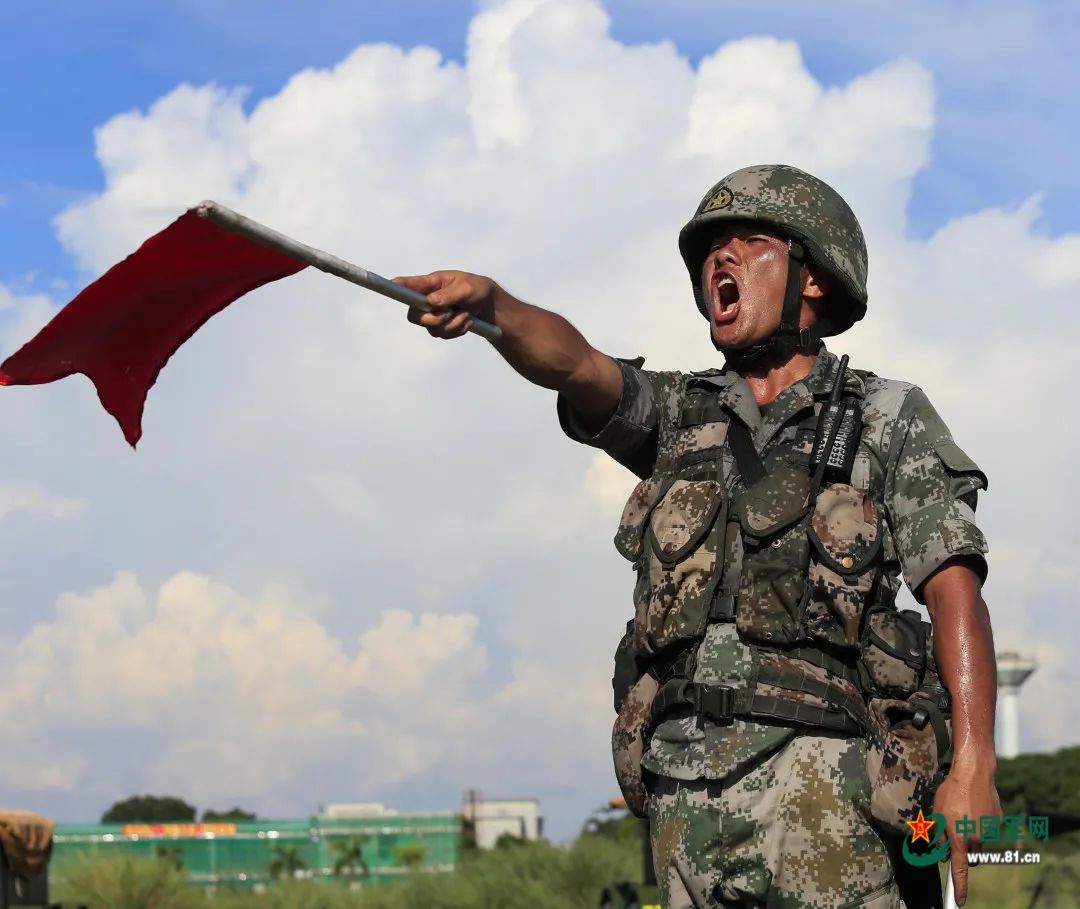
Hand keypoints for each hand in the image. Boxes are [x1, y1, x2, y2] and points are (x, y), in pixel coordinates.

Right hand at [394, 270, 499, 339]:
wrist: (488, 305)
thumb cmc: (476, 289)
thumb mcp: (467, 288)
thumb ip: (449, 294)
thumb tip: (431, 302)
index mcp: (431, 283)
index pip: (410, 285)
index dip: (399, 286)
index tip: (392, 283)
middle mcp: (426, 299)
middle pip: (414, 316)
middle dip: (432, 319)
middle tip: (448, 314)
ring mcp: (432, 315)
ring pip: (432, 328)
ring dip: (453, 324)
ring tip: (466, 314)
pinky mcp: (439, 327)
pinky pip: (443, 335)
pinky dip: (458, 330)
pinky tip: (466, 321)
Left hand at [934, 762, 1001, 905]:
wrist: (974, 774)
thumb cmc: (951, 792)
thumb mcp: (937, 814)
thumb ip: (938, 835)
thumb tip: (941, 851)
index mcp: (959, 838)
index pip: (959, 869)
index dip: (960, 887)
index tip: (960, 901)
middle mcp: (976, 839)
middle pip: (970, 855)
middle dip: (964, 850)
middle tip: (955, 831)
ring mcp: (989, 831)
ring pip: (979, 842)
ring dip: (972, 835)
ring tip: (964, 813)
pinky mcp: (998, 822)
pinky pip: (987, 829)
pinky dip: (981, 824)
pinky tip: (974, 807)